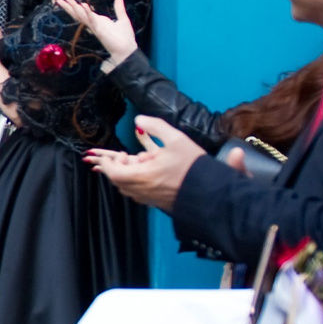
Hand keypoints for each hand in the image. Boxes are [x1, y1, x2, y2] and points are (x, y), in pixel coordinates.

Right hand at [55, 0, 137, 67]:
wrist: (127, 49)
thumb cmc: (124, 37)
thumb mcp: (122, 19)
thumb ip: (119, 8)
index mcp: (98, 21)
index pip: (83, 12)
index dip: (75, 6)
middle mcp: (94, 24)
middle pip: (78, 14)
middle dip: (69, 7)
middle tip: (59, 0)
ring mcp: (95, 27)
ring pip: (82, 16)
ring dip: (74, 8)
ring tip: (66, 0)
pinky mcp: (100, 30)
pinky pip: (92, 20)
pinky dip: (88, 13)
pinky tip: (83, 5)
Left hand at [81, 115, 203, 212]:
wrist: (212, 193)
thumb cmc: (193, 167)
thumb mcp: (176, 139)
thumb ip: (155, 126)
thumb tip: (138, 120)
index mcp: (142, 176)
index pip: (114, 173)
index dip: (109, 163)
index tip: (116, 154)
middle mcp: (142, 191)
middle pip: (118, 182)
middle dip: (118, 168)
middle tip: (124, 156)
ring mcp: (149, 199)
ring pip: (128, 189)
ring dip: (127, 176)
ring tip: (137, 163)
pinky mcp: (157, 204)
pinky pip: (139, 194)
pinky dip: (136, 184)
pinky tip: (148, 174)